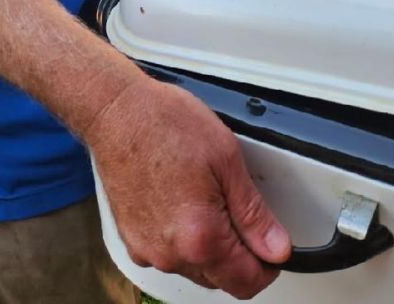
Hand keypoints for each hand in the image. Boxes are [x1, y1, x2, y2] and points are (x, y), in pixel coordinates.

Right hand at [85, 76, 290, 298]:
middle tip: (237, 208)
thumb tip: (277, 248)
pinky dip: (182, 239)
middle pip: (221, 279)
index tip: (272, 247)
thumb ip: (254, 213)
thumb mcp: (226, 158)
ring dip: (209, 247)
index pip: (247, 282)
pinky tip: (182, 202)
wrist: (116, 111)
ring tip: (206, 197)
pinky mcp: (131, 240)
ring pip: (195, 268)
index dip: (268, 264)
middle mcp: (171, 254)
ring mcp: (147, 250)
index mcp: (200, 238)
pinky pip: (169, 254)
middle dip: (238, 254)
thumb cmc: (164, 123)